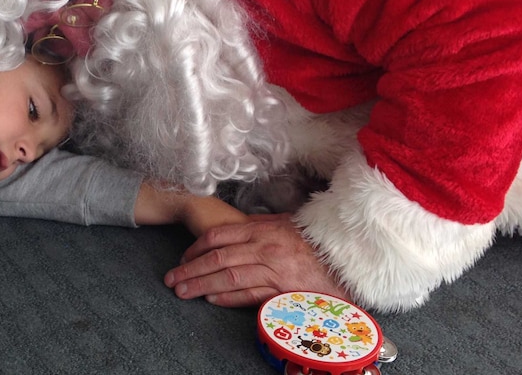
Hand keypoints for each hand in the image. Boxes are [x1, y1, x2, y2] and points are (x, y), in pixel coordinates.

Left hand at [163, 213, 348, 306]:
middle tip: (171, 279)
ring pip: (229, 277)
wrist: (350, 257)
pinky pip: (250, 295)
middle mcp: (264, 248)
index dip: (196, 247)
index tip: (183, 257)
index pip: (219, 236)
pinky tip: (211, 299)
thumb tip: (235, 229)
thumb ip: (259, 225)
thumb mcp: (286, 223)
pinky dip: (228, 298)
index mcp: (263, 230)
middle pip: (217, 258)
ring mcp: (274, 270)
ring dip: (202, 285)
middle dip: (190, 269)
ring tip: (182, 292)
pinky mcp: (284, 291)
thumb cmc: (317, 240)